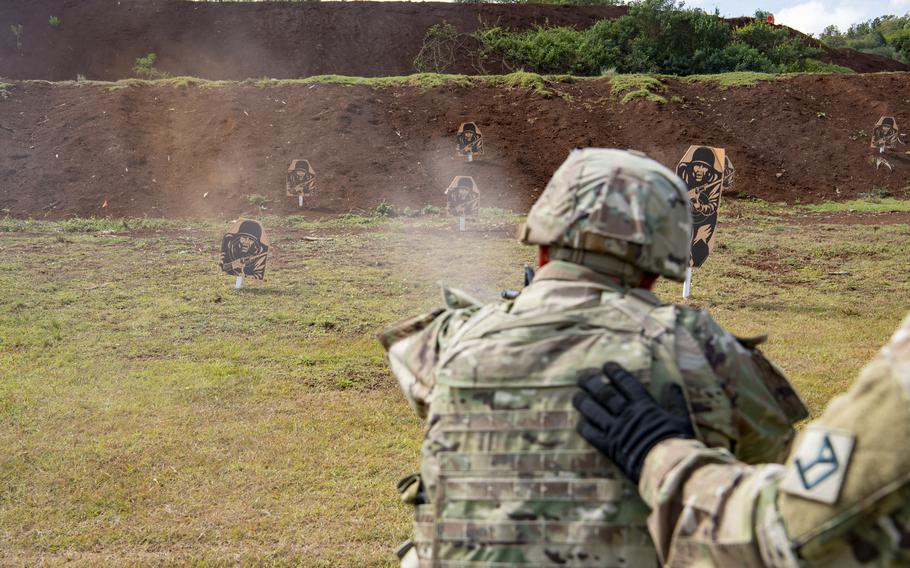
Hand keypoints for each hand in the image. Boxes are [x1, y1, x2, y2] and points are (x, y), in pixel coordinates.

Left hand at [573, 362, 694, 483]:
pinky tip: (579, 422)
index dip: (614, 372)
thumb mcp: (681, 419)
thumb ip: (675, 401)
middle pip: (605, 393)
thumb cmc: (678, 444)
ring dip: (583, 402)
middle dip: (592, 382)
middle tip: (582, 376)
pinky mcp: (610, 447)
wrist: (669, 468)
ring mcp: (616, 430)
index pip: (626, 383)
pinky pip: (592, 434)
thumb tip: (672, 384)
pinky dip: (584, 427)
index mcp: (645, 405)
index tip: (606, 365)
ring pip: (594, 411)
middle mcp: (627, 414)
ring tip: (576, 396)